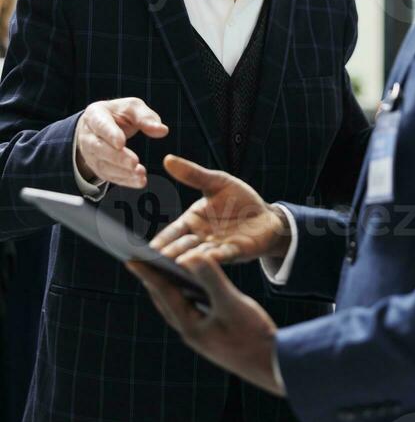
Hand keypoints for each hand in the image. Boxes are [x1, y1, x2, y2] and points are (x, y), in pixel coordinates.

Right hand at [76, 97, 168, 188]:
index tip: (121, 143)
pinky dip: (125, 180)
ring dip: (122, 172)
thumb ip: (146, 117)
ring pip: (103, 165)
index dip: (110, 134)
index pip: (101, 125)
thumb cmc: (118, 114)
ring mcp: (90, 154)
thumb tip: (162, 130)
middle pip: (99, 148)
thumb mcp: (131, 108)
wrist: (99, 127)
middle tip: (134, 162)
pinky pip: (109, 176)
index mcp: (95, 115)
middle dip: (117, 157)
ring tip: (140, 174)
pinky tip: (139, 181)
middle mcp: (88, 136)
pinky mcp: (98, 167)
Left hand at [126, 253, 283, 396]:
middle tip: (142, 260)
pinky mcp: (213, 335)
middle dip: (153, 280)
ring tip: (162, 268)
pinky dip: (187, 294)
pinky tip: (193, 285)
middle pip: (165, 301)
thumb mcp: (232, 303)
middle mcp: (192, 332)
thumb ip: (211, 278)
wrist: (273, 366)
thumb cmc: (254, 336)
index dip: (148, 273)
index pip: (163, 294)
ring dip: (169, 287)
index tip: (130, 258)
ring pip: (178, 306)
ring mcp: (202, 335)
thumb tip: (189, 257)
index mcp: (190, 326)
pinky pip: (192, 310)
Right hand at [150, 156, 290, 264]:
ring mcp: (218, 247)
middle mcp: (201, 238)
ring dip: (189, 260)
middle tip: (154, 260)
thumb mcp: (216, 182)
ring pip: (200, 255)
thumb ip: (193, 175)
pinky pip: (224, 255)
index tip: (142, 249)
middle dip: (168, 254)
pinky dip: (214, 258)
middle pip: (181, 248)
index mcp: (192, 221)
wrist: (266, 214)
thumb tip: (168, 159)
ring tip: (177, 263)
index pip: (172, 233)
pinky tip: (207, 260)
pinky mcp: (237, 251)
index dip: (159, 241)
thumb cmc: (238, 199)